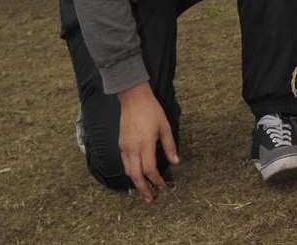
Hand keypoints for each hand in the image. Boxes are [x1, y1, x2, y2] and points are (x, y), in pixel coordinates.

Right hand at [118, 82, 178, 201]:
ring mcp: (124, 147)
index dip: (156, 180)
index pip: (150, 169)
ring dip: (136, 183)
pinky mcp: (120, 144)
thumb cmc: (151, 111)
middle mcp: (132, 148)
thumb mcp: (165, 127)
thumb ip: (170, 146)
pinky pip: (125, 163)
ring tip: (144, 190)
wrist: (133, 99)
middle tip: (151, 199)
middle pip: (136, 175)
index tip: (163, 186)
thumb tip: (176, 163)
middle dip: (143, 188)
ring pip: (128, 171)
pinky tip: (137, 175)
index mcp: (145, 144)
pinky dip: (131, 172)